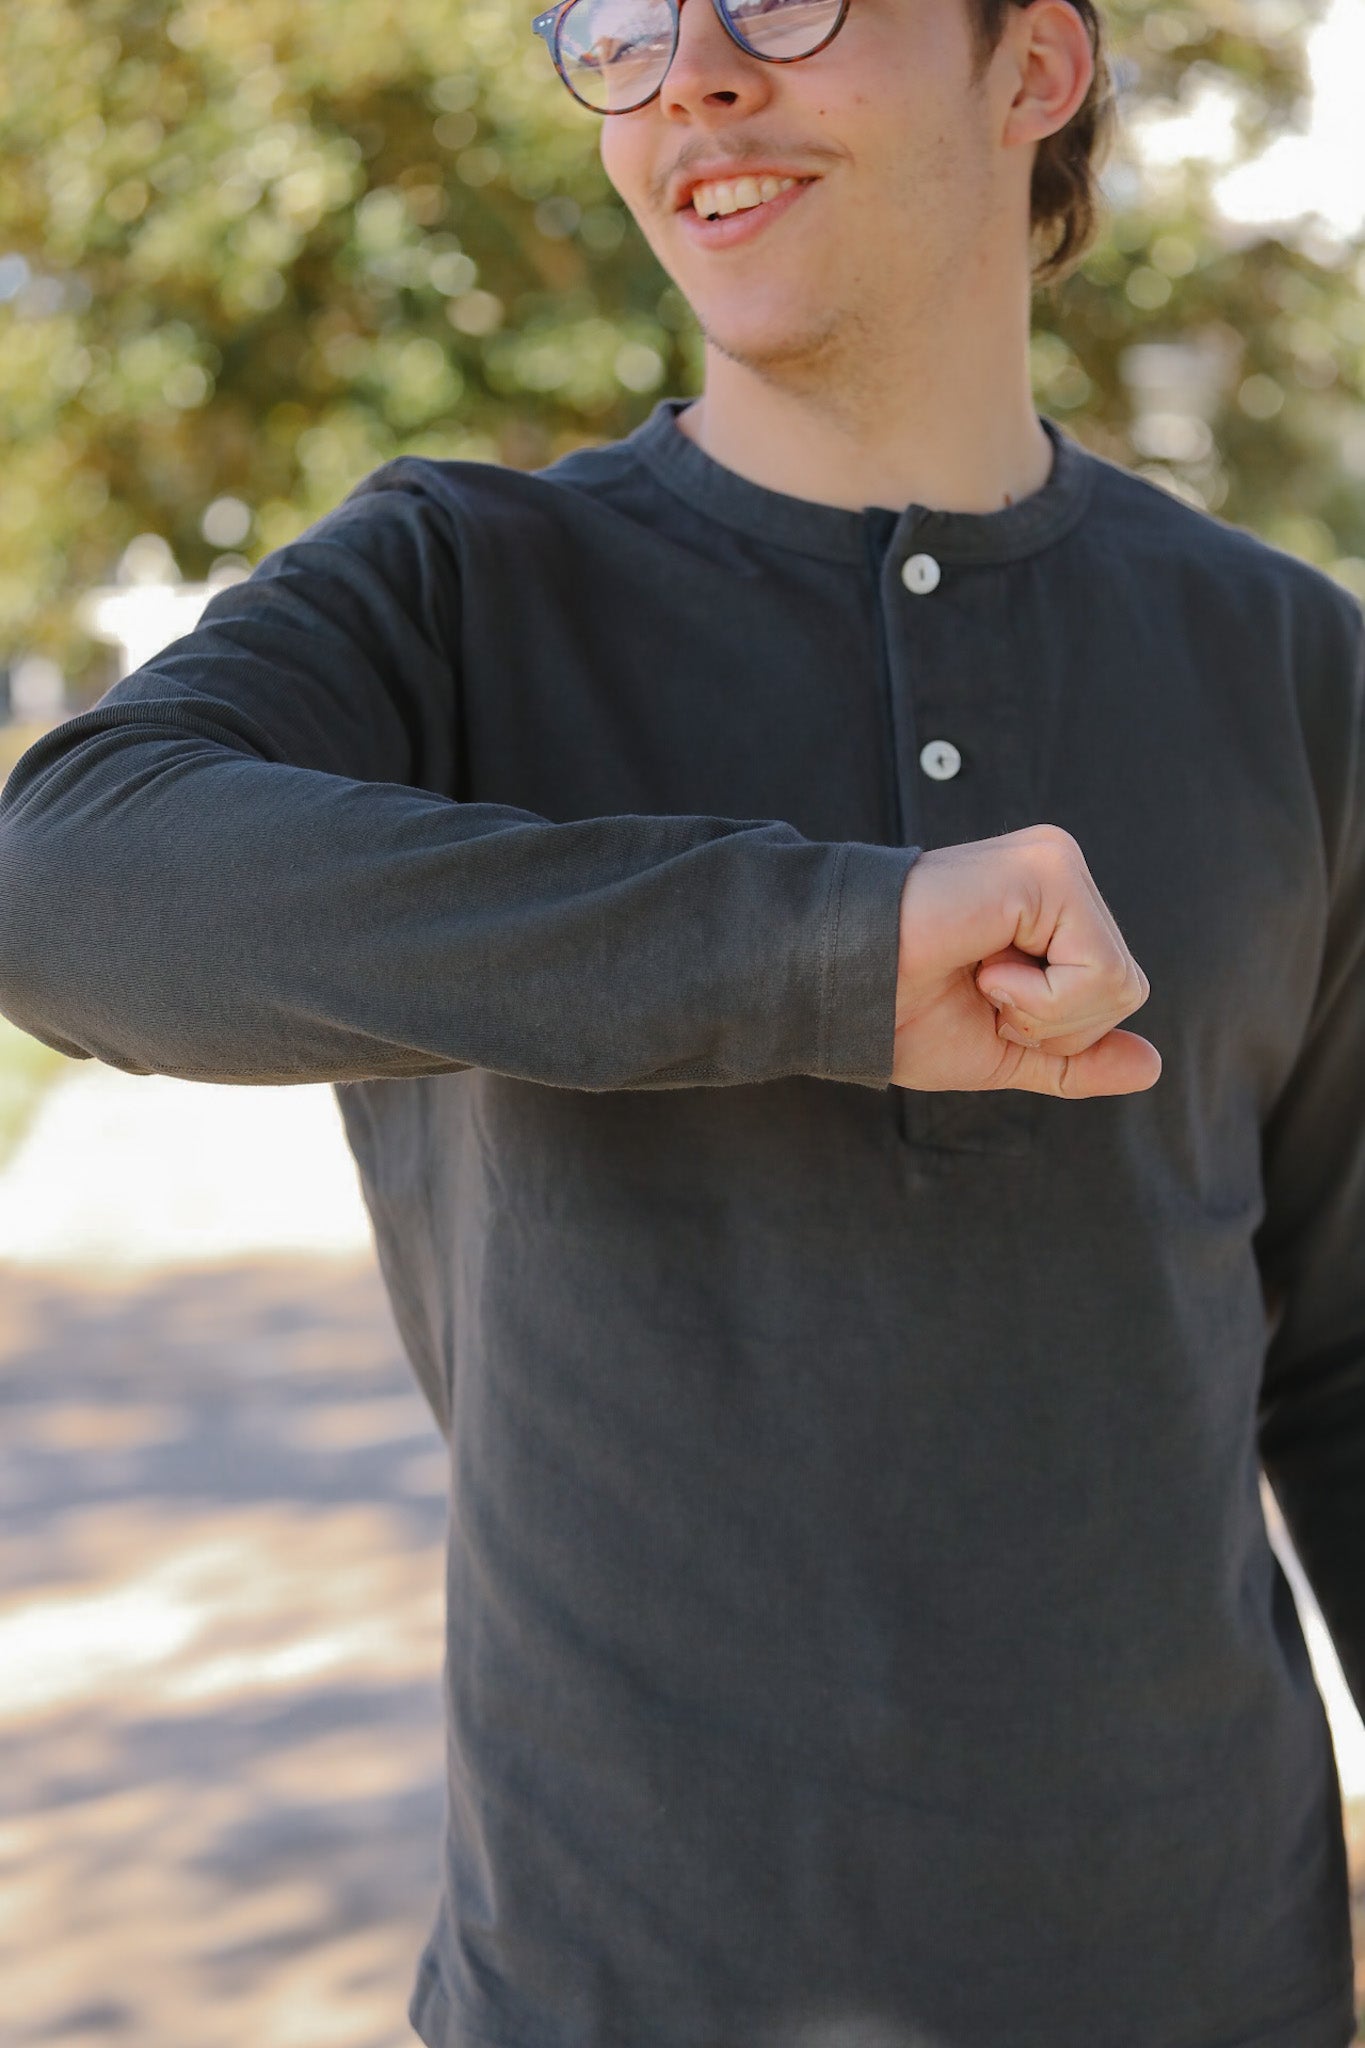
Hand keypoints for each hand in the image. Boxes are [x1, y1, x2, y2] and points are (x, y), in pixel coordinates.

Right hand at [893, 824, 1160, 1097]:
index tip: (982, 998)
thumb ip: (1074, 1058)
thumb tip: (1152, 1066)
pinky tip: (983, 965)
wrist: (831, 988)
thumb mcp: (1001, 1050)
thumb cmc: (896, 1010)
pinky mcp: (1046, 871)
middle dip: (1054, 1025)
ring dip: (1041, 1011)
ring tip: (979, 975)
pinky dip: (1039, 997)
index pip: (1114, 990)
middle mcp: (1058, 872)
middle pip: (1126, 989)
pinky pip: (1097, 971)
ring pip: (1119, 984)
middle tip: (981, 990)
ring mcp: (1054, 864)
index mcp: (1049, 904)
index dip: (1054, 1030)